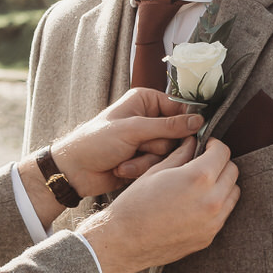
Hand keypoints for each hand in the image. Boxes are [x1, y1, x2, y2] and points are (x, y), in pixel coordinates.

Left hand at [59, 89, 206, 191]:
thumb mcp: (132, 130)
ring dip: (145, 160)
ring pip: (168, 153)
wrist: (75, 171)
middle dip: (156, 146)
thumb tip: (198, 121)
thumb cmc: (95, 142)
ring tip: (123, 160)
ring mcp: (146, 140)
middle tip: (138, 147)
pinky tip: (121, 168)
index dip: (184, 123)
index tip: (188, 134)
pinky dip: (139, 169)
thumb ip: (167, 126)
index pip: (179, 108)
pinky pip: (157, 166)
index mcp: (145, 101)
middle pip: (177, 134)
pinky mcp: (144, 159)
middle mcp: (149, 118)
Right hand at [78, 137, 239, 272]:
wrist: (124, 242)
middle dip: (219, 163)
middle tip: (203, 163)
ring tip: (201, 184)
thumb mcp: (155, 172)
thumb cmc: (135, 205)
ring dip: (222, 184)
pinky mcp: (209, 236)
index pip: (222, 152)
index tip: (206, 146)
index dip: (213, 145)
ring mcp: (213, 221)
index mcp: (198, 178)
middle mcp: (212, 200)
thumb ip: (180, 155)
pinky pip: (223, 214)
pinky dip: (216, 204)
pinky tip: (196, 203)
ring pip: (233, 193)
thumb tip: (193, 143)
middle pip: (232, 171)